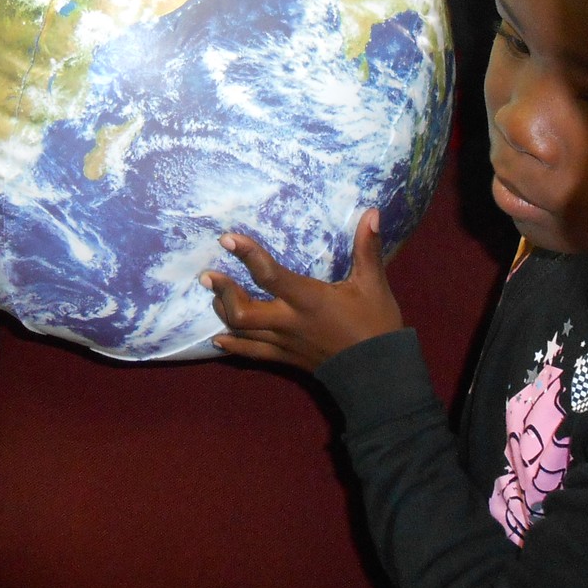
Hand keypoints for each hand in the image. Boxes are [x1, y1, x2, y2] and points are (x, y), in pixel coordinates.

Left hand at [202, 209, 401, 369]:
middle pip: (241, 312)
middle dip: (222, 292)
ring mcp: (284, 342)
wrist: (378, 375)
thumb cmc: (376, 326)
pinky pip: (251, 353)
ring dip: (223, 312)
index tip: (227, 239)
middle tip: (209, 276)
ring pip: (241, 331)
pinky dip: (233, 345)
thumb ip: (368, 248)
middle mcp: (289, 322)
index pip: (270, 275)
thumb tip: (373, 212)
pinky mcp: (285, 358)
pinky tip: (218, 338)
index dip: (247, 255)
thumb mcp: (373, 284)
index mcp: (309, 300)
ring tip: (214, 295)